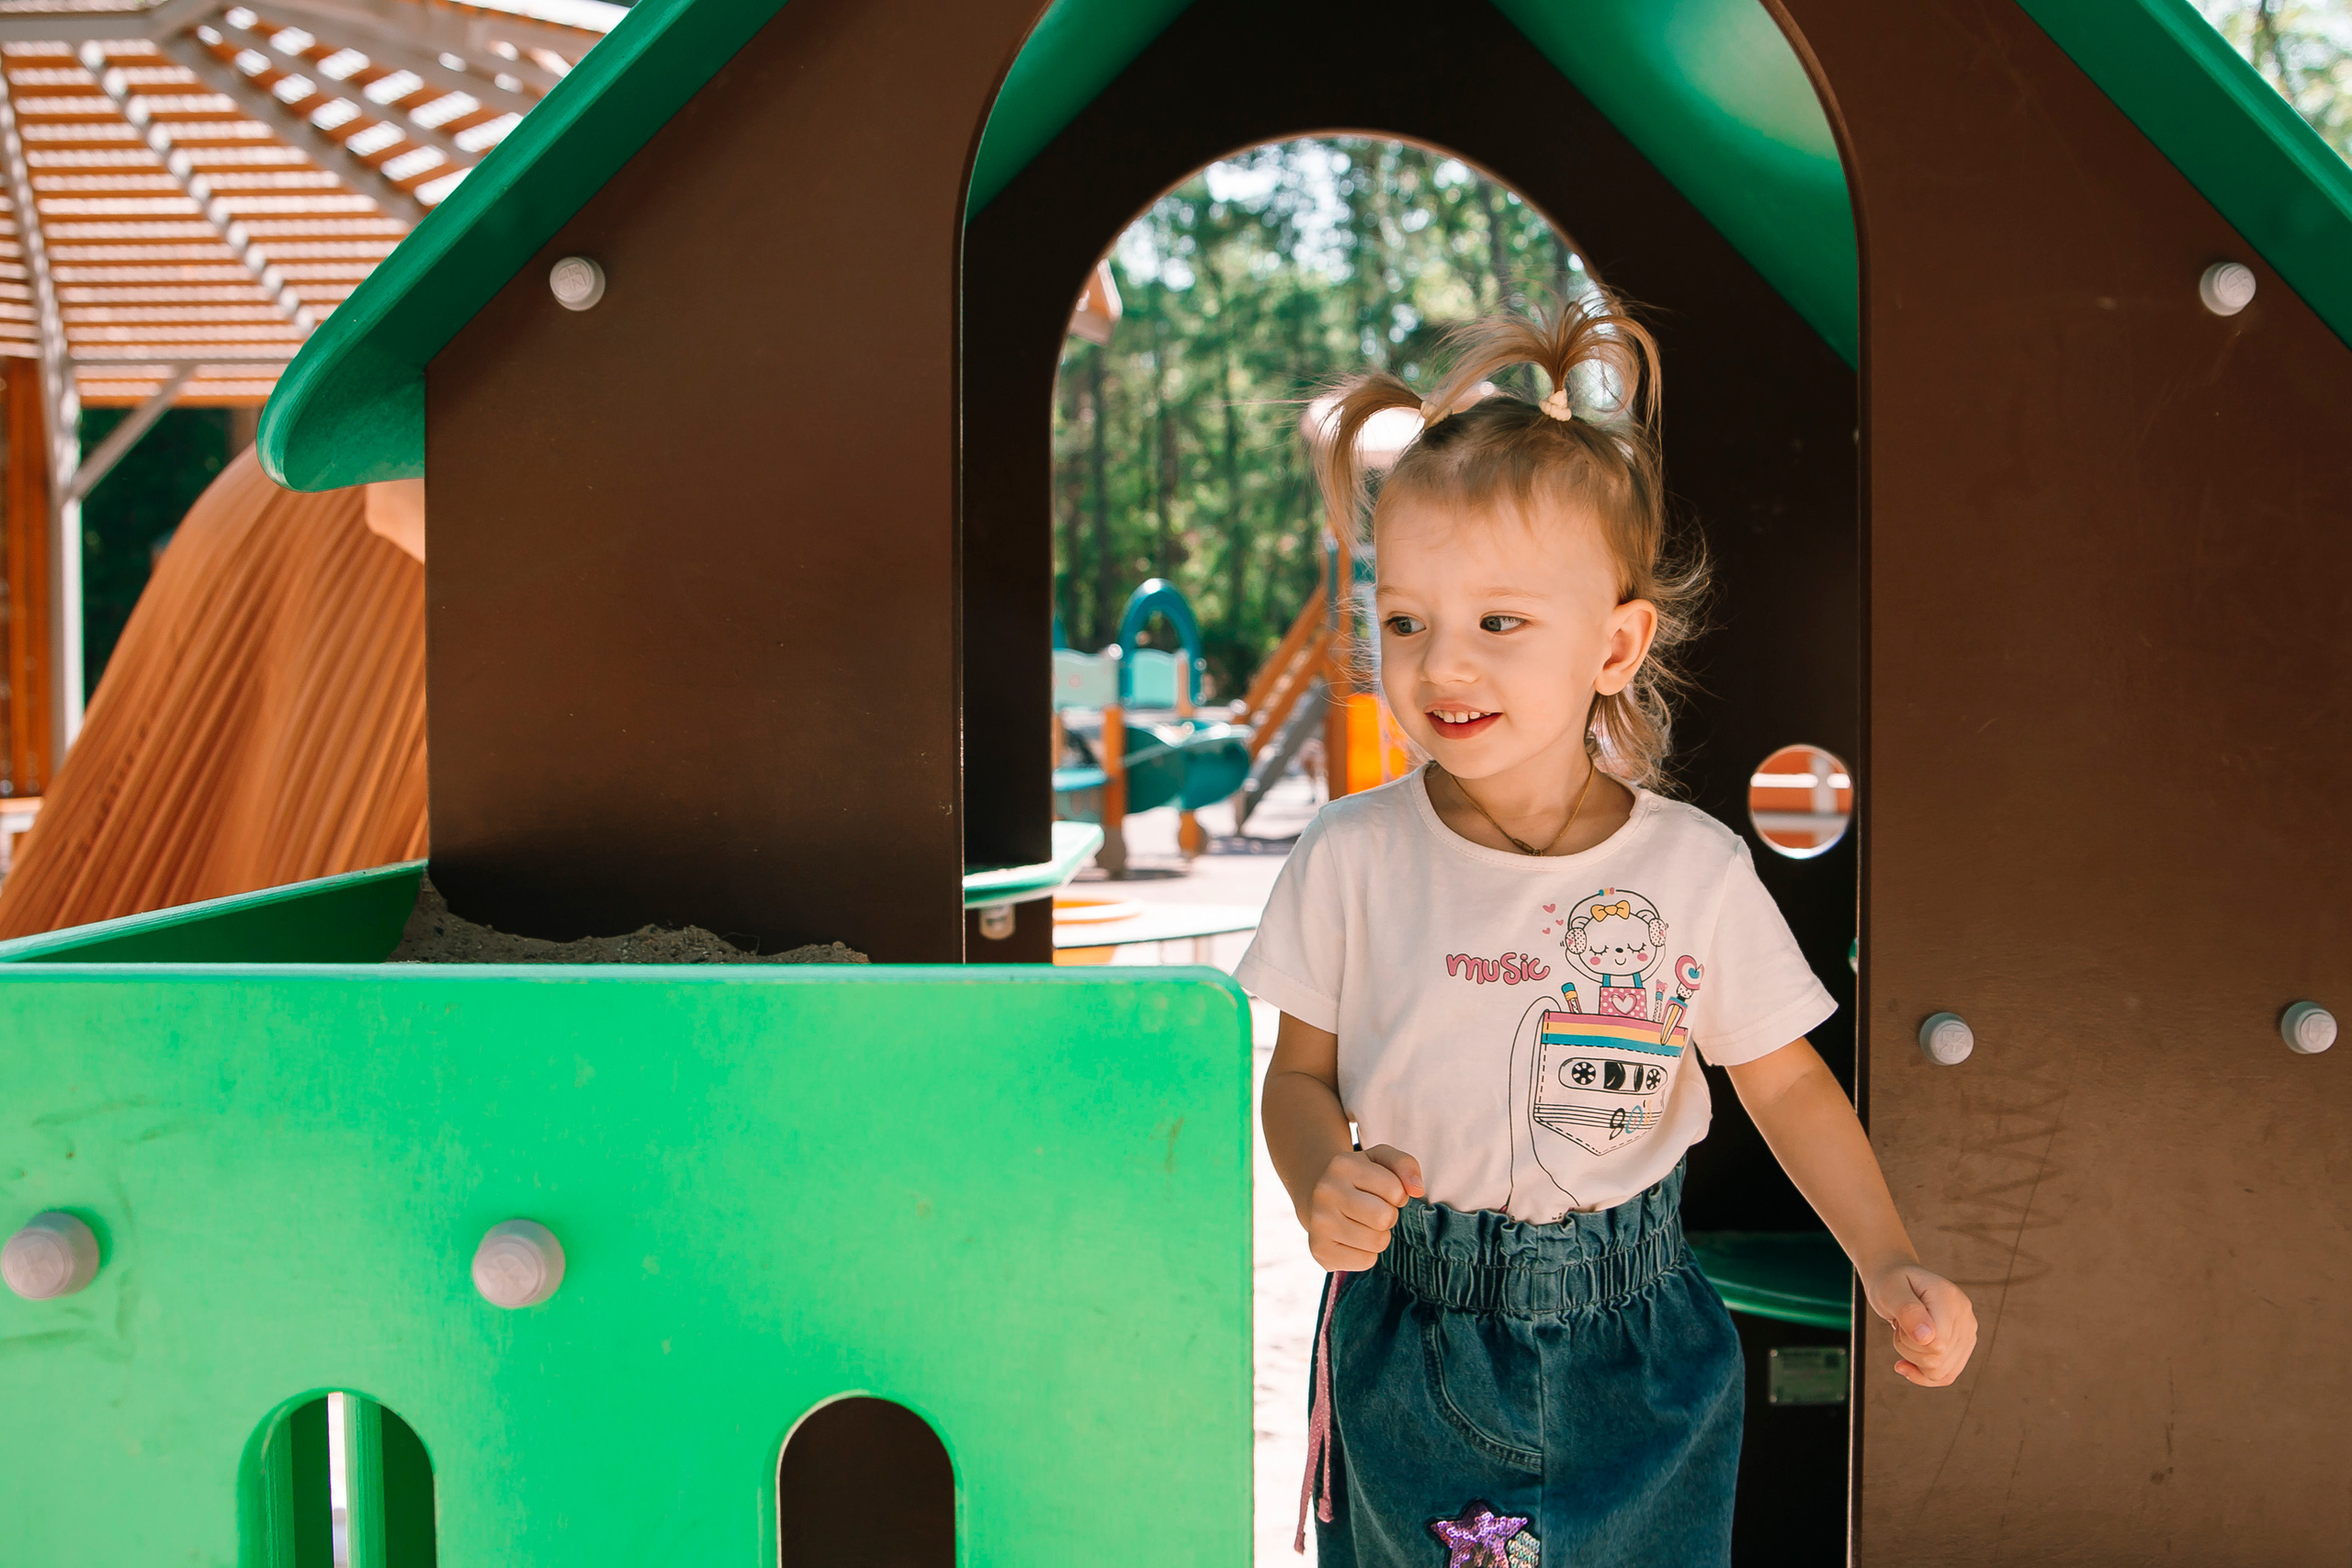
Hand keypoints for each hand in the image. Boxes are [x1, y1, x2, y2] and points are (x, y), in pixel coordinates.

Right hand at [1302, 1145, 1423, 1271]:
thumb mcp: (1381, 1160)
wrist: (1318, 1199)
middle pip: (1385, 1218)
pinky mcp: (1320, 1250)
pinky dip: (1367, 1254)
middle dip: (1389, 1216)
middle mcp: (1326, 1191)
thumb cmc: (1359, 1180)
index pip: (1395, 1190)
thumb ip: (1405, 1165)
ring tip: (1364, 1225)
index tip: (1383, 1193)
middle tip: (1375, 1211)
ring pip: (1377, 1242)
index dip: (1398, 1195)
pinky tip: (1353, 1241)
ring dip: (1379, 1236)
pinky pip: (1365, 1261)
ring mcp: (1319, 1222)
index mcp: (1343, 1164)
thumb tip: (1417, 1190)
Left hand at [1866, 1263, 1976, 1386]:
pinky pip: (1946, 1376)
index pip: (1937, 1345)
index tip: (1898, 1323)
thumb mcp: (1890, 1291)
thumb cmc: (1891, 1283)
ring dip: (1914, 1360)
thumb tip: (1927, 1339)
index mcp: (1950, 1299)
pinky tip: (1906, 1364)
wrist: (1898, 1280)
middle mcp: (1966, 1317)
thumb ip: (1908, 1311)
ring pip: (1941, 1373)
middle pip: (1938, 1361)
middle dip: (1908, 1351)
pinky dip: (1923, 1375)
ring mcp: (1968, 1334)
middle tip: (1900, 1327)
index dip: (1910, 1343)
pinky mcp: (1963, 1347)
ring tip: (1907, 1335)